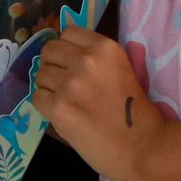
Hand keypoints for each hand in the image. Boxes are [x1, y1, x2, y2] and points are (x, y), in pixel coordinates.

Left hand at [33, 26, 162, 180]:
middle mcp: (85, 60)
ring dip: (49, 87)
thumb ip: (97, 58)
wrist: (143, 147)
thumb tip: (67, 53)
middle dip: (54, 65)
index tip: (71, 63)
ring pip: (41, 74)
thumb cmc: (136, 112)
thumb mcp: (122, 69)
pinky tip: (62, 115)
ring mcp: (70, 84)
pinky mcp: (59, 108)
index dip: (67, 49)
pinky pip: (37, 98)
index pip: (68, 32)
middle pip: (49, 51)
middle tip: (64, 83)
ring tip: (66, 102)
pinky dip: (46, 106)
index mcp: (105, 48)